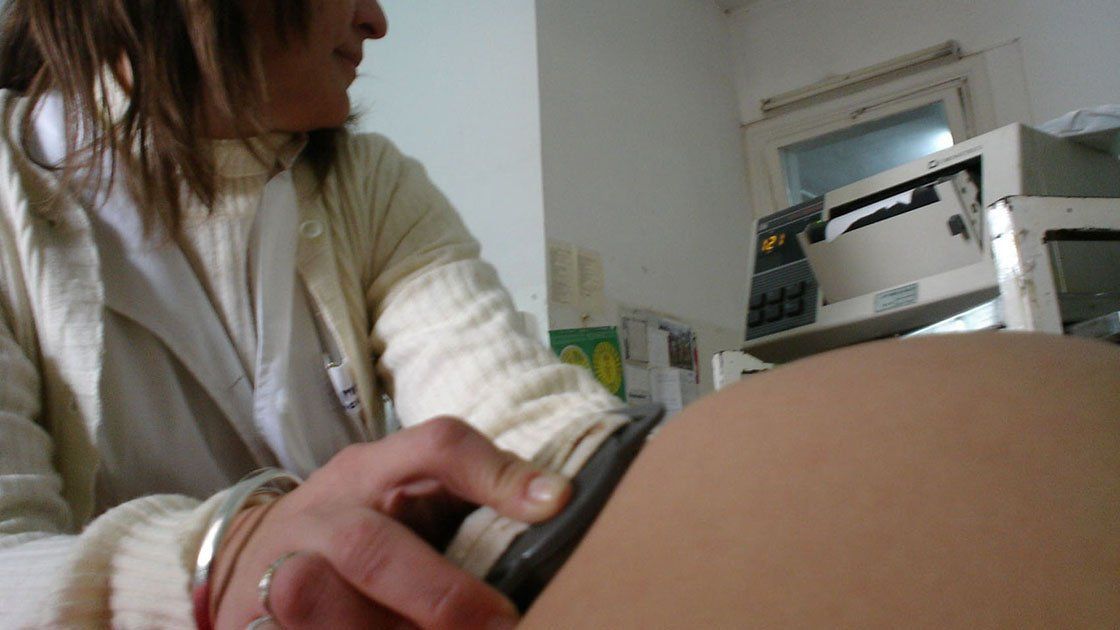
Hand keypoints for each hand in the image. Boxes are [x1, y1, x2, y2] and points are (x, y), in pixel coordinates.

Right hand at [211, 417, 571, 628]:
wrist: (251, 555)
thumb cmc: (358, 526)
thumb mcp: (404, 499)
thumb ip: (461, 500)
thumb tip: (553, 509)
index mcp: (373, 470)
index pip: (435, 446)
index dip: (494, 471)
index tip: (554, 504)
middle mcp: (324, 512)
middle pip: (368, 543)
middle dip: (439, 594)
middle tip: (502, 624)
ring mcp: (278, 565)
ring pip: (312, 595)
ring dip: (379, 629)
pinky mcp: (255, 616)